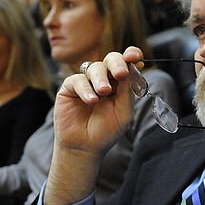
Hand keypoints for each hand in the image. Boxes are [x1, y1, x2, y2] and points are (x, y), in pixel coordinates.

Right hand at [44, 48, 144, 204]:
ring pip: (94, 67)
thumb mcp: (123, 112)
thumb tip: (132, 67)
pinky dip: (86, 89)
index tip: (135, 57)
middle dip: (116, 63)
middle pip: (111, 60)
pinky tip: (91, 101)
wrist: (84, 147)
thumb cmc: (105, 131)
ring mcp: (86, 82)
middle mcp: (104, 79)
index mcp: (120, 84)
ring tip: (104, 93)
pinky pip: (78, 80)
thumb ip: (127, 90)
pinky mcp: (69, 88)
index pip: (126, 64)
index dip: (131, 56)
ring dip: (101, 78)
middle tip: (121, 73)